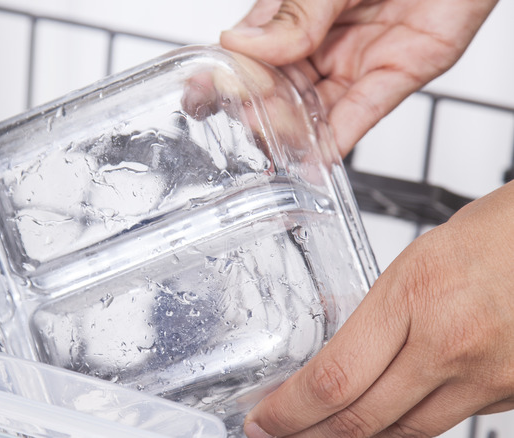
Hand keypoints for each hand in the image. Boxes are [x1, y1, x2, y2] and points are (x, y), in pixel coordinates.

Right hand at [220, 0, 497, 155]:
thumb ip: (294, 13)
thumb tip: (244, 44)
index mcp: (296, 9)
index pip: (252, 50)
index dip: (230, 76)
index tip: (203, 97)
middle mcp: (323, 36)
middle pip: (281, 86)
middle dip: (262, 110)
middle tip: (248, 124)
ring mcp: (357, 57)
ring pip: (316, 105)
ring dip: (296, 130)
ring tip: (277, 150)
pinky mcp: (399, 71)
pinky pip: (363, 111)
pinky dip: (339, 138)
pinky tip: (316, 159)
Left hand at [244, 180, 513, 436]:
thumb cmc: (496, 235)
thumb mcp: (415, 264)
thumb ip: (380, 318)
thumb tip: (342, 364)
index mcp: (414, 298)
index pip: (334, 378)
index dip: (289, 412)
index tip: (262, 421)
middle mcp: (451, 346)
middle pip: (363, 420)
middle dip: (310, 435)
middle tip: (279, 435)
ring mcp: (488, 377)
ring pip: (406, 433)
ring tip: (324, 433)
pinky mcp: (513, 394)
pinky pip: (450, 422)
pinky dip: (412, 425)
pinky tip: (389, 417)